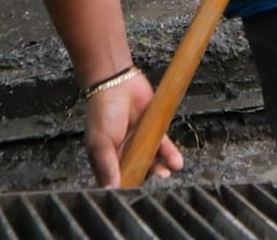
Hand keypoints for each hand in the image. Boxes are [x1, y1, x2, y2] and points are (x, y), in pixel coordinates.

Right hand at [86, 69, 181, 186]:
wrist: (117, 81)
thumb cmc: (102, 111)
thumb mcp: (100, 142)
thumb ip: (107, 166)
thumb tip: (110, 189)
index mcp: (107, 159)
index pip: (118, 180)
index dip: (126, 188)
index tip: (136, 195)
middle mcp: (123, 152)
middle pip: (138, 172)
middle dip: (147, 180)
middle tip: (155, 184)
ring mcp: (139, 142)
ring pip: (153, 161)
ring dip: (161, 169)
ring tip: (166, 174)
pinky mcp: (153, 130)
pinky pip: (164, 146)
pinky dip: (171, 154)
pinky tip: (176, 162)